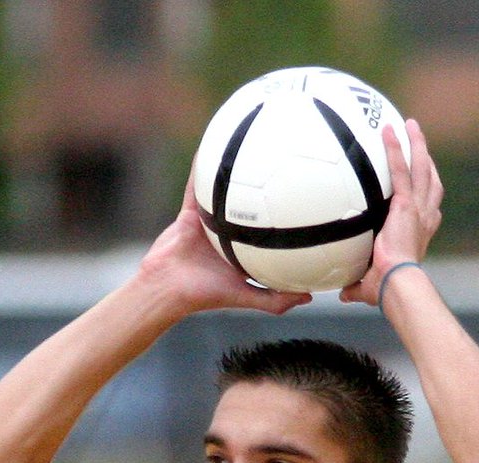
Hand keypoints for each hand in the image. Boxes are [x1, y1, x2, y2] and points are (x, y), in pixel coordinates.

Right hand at [138, 163, 312, 318]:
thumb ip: (275, 300)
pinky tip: (216, 146)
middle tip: (287, 172)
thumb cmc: (206, 295)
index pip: (267, 237)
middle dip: (266, 193)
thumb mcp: (246, 298)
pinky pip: (198, 187)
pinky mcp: (191, 213)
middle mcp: (228, 237)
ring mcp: (210, 223)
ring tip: (254, 152)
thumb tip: (309, 297)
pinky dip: (204, 168)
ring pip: (227, 196)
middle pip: (251, 211)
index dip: (283, 224)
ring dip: (237, 176)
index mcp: (242, 254)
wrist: (169, 287)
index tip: (305, 209)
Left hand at [340, 118, 442, 307]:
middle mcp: (425, 218)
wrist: (397, 284)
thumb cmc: (388, 290)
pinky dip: (395, 149)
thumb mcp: (371, 286)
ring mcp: (418, 209)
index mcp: (420, 234)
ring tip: (409, 125)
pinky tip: (388, 130)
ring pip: (421, 168)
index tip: (423, 182)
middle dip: (426, 160)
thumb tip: (342, 295)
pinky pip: (400, 170)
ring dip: (417, 144)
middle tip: (418, 142)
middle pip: (431, 180)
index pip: (429, 208)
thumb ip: (357, 286)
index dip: (428, 194)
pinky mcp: (406, 204)